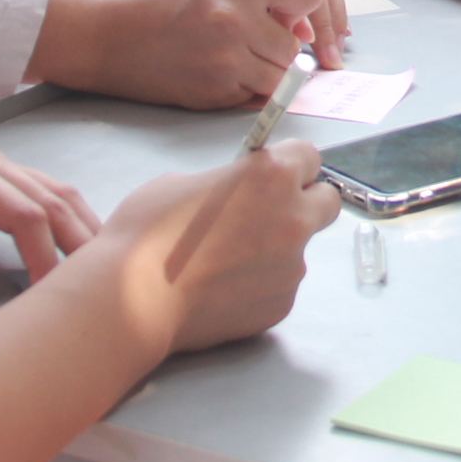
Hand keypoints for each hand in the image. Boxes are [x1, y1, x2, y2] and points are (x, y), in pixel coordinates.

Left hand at [0, 132, 99, 297]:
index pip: (25, 214)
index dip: (46, 256)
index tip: (53, 297)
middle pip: (51, 198)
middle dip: (79, 241)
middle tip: (104, 286)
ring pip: (53, 191)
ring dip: (80, 227)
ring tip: (104, 268)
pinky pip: (40, 193)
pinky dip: (65, 219)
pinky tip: (78, 245)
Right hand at [39, 0, 349, 107]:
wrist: (107, 37)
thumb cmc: (161, 3)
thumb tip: (309, 24)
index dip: (314, 13)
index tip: (310, 28)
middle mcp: (236, 10)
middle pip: (297, 42)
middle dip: (282, 48)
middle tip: (252, 44)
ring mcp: (227, 52)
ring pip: (282, 73)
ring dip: (266, 72)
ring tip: (229, 58)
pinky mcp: (217, 87)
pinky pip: (258, 95)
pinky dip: (246, 90)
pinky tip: (215, 73)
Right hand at [90, 143, 341, 352]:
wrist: (133, 299)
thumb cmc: (147, 231)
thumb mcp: (183, 182)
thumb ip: (226, 183)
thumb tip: (234, 197)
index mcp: (272, 175)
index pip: (309, 156)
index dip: (288, 165)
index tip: (271, 176)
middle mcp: (294, 218)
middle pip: (326, 201)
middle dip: (304, 202)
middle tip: (266, 214)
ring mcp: (292, 266)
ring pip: (299, 248)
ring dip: (276, 248)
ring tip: (226, 262)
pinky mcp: (282, 304)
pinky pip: (280, 285)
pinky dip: (260, 283)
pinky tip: (222, 289)